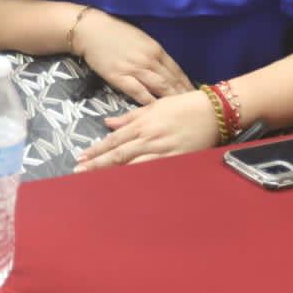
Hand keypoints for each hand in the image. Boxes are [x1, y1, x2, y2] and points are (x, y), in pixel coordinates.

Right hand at [72, 9, 192, 105]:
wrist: (91, 30)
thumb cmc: (115, 32)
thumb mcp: (141, 39)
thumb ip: (154, 53)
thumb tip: (166, 68)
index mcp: (156, 49)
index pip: (177, 71)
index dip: (187, 85)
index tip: (195, 96)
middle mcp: (149, 60)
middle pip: (172, 82)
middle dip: (184, 96)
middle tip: (195, 110)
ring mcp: (135, 69)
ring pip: (160, 88)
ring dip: (172, 102)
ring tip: (181, 114)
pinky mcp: (120, 77)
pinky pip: (139, 93)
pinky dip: (150, 103)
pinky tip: (157, 113)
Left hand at [73, 88, 219, 171]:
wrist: (213, 111)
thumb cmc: (184, 105)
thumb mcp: (154, 106)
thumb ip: (130, 117)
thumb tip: (108, 123)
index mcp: (143, 124)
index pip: (114, 140)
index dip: (96, 150)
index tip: (81, 158)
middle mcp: (149, 139)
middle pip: (119, 155)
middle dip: (98, 164)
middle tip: (79, 172)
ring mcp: (163, 151)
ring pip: (133, 166)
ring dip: (114, 174)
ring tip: (97, 182)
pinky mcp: (177, 161)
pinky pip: (155, 172)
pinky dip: (141, 179)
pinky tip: (129, 186)